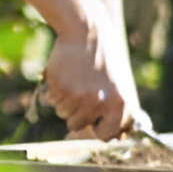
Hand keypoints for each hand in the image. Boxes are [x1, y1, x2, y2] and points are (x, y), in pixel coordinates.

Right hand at [42, 23, 135, 138]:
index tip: (95, 121)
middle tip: (84, 89)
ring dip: (66, 101)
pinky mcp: (60, 88)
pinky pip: (52, 101)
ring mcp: (78, 96)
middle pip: (77, 126)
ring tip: (76, 79)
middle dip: (77, 112)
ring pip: (63, 114)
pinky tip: (67, 74)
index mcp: (120, 104)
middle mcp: (99, 103)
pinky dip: (56, 91)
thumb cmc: (105, 61)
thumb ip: (120, 113)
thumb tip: (119, 138)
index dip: (98, 128)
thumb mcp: (120, 86)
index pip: (105, 135)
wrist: (86, 33)